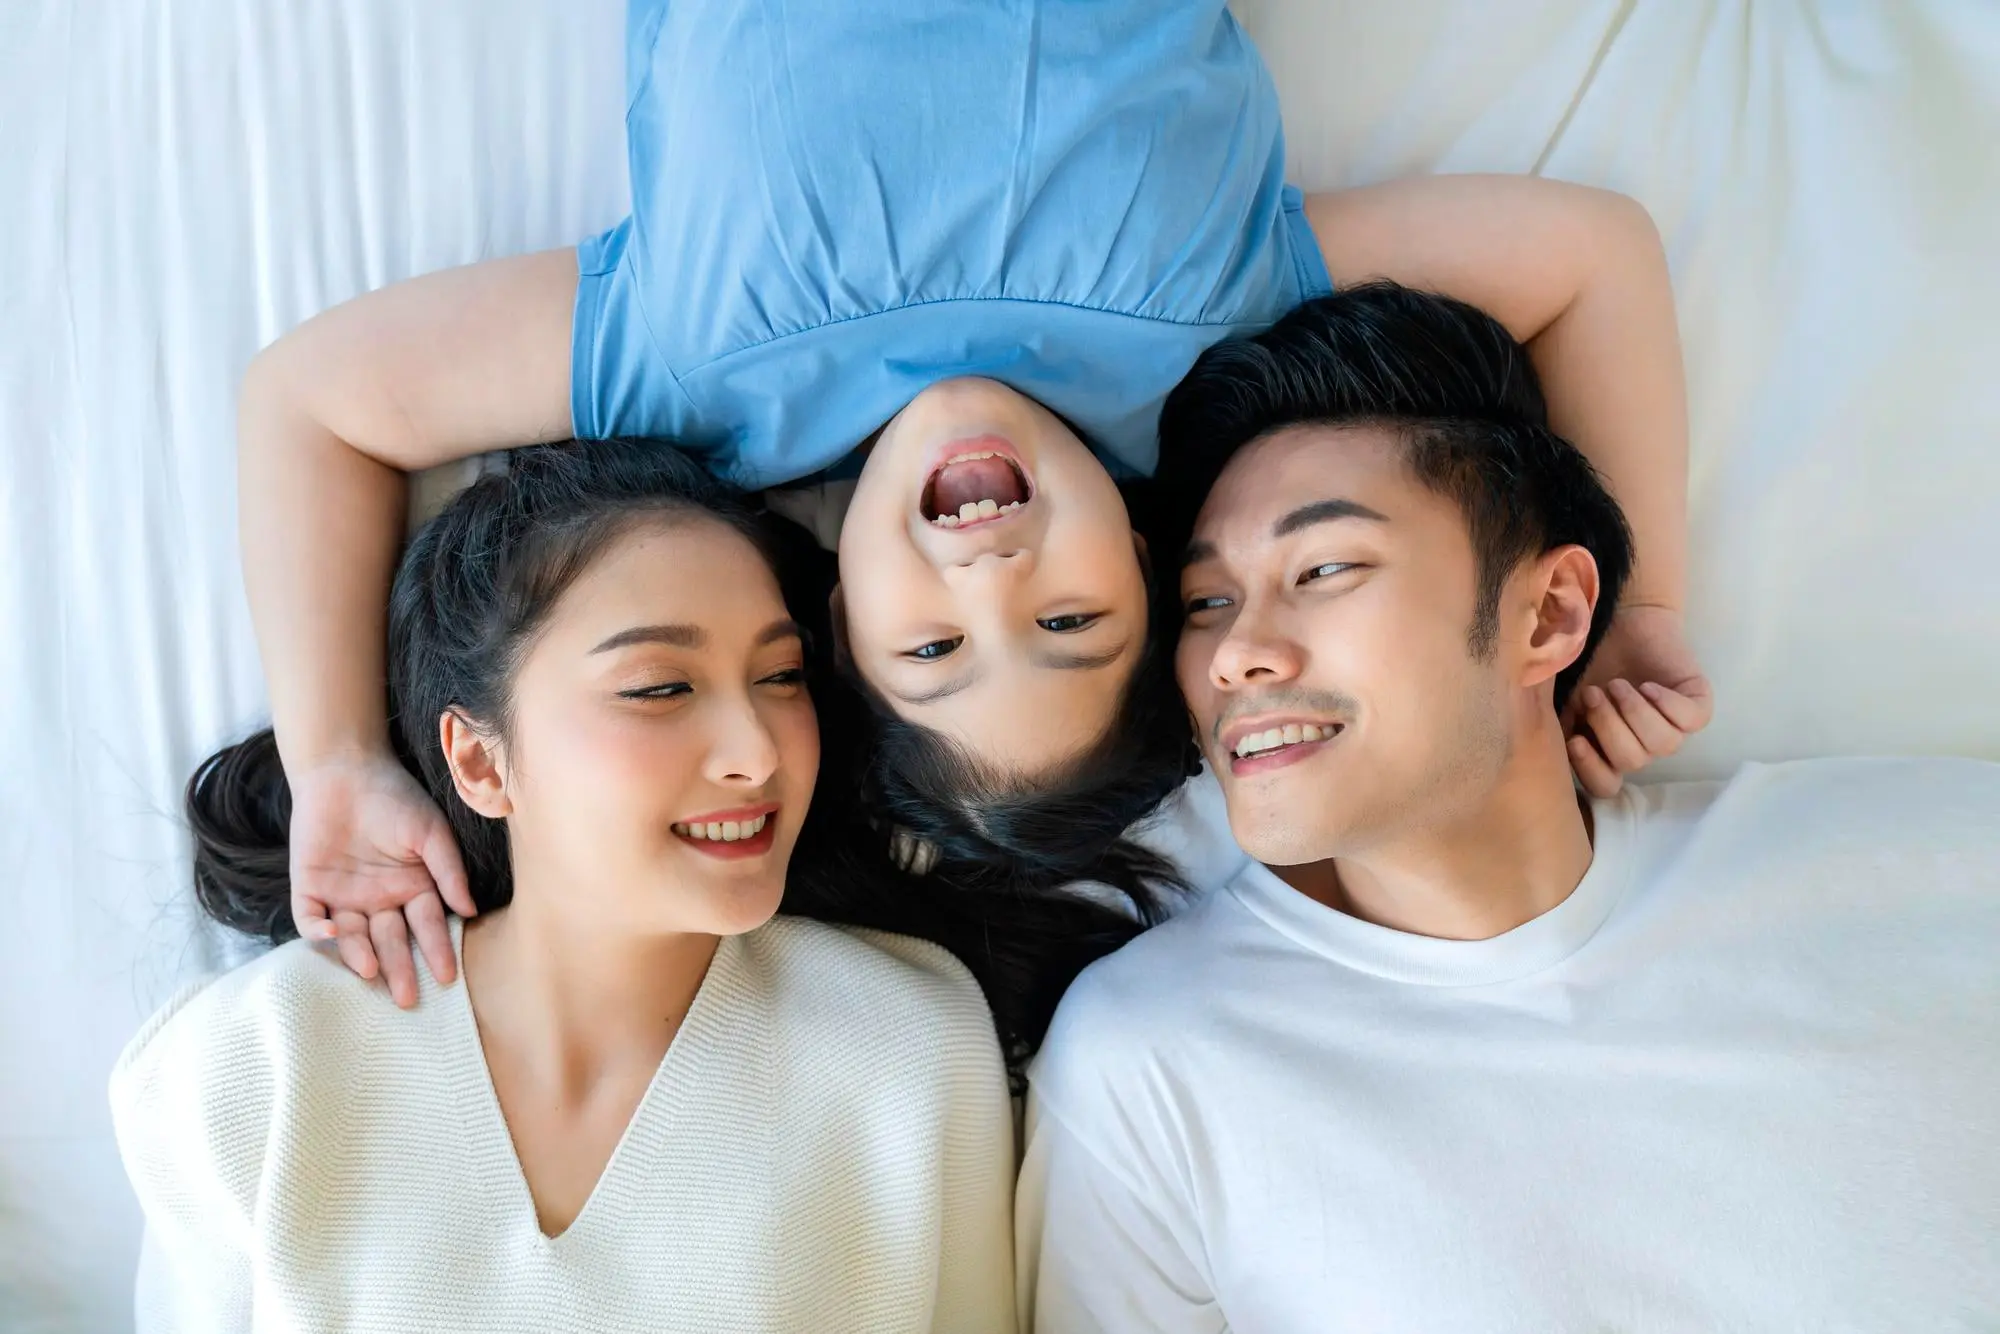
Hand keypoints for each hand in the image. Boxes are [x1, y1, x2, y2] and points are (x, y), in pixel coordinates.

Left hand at [288, 751, 474, 1006]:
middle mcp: (379, 900)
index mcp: (412, 888)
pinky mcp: (309, 888)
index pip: (426, 927)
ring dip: (361, 955)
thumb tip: (469, 910)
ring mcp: (343, 896)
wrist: (345, 770)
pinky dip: (319, 930)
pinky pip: (311, 918)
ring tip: (373, 971)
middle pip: (390, 941)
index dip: (437, 950)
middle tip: (407, 998)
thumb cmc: (396, 798)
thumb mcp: (431, 833)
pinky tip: (334, 934)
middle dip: (400, 969)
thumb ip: (448, 871)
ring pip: (353, 937)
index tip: (449, 976)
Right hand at [1564, 604, 1713, 797]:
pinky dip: (1666, 704)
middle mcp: (1643, 746)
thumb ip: (1555, 724)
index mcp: (1609, 751)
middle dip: (1609, 726)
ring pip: (1663, 745)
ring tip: (1619, 685)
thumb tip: (1544, 745)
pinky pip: (1689, 721)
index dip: (1591, 769)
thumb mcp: (1562, 694)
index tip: (1575, 739)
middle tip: (1594, 693)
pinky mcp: (1697, 706)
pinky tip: (1649, 685)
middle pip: (1632, 761)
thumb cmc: (1589, 659)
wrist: (1622, 619)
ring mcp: (1672, 729)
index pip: (1605, 786)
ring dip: (1635, 713)